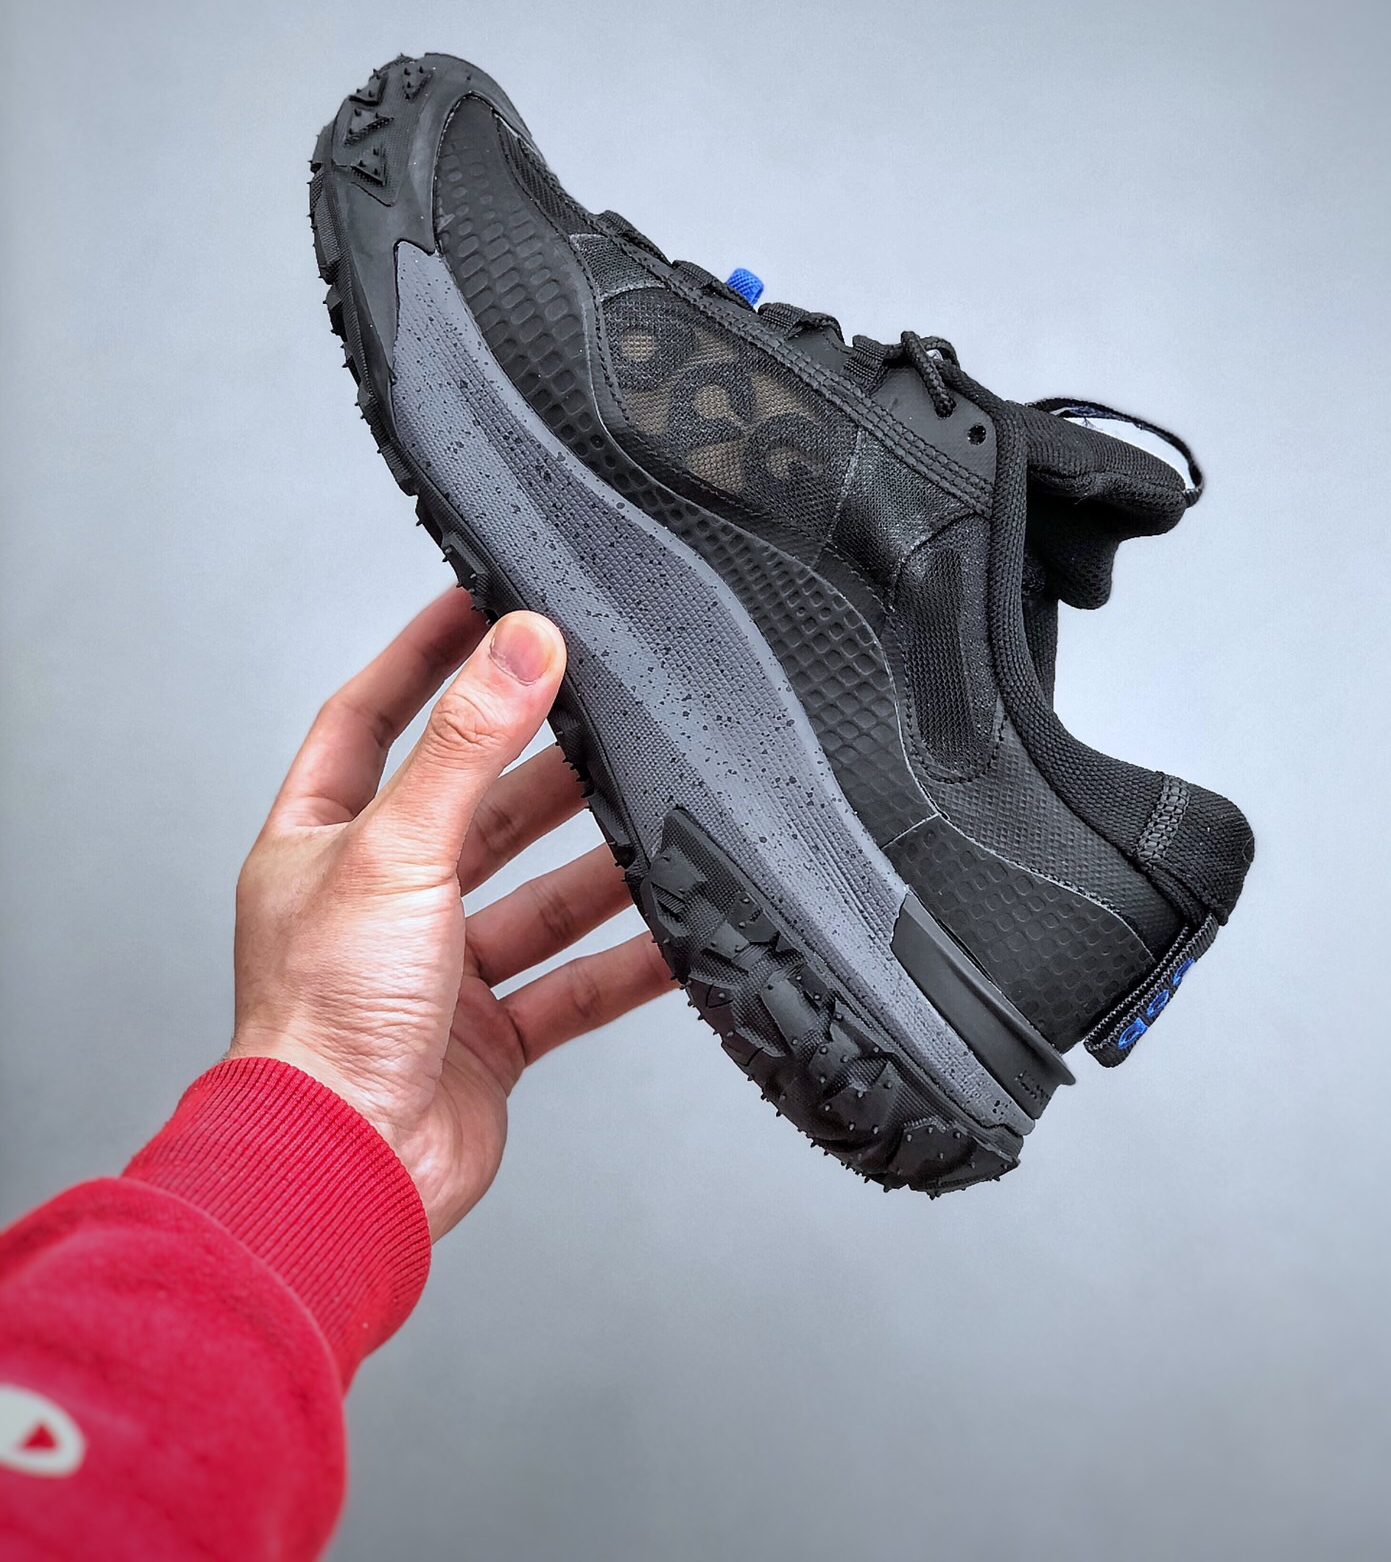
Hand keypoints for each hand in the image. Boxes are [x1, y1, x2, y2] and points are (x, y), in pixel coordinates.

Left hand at [228, 588, 672, 1237]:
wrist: (341, 1175)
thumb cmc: (322, 1025)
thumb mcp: (398, 851)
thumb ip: (468, 746)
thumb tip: (520, 646)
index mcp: (323, 844)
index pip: (370, 718)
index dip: (423, 657)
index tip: (478, 602)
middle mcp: (377, 901)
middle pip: (473, 805)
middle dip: (542, 761)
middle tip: (607, 705)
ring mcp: (435, 970)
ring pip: (537, 893)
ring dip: (598, 860)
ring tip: (661, 808)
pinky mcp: (487, 1036)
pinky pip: (574, 982)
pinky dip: (627, 960)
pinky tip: (680, 932)